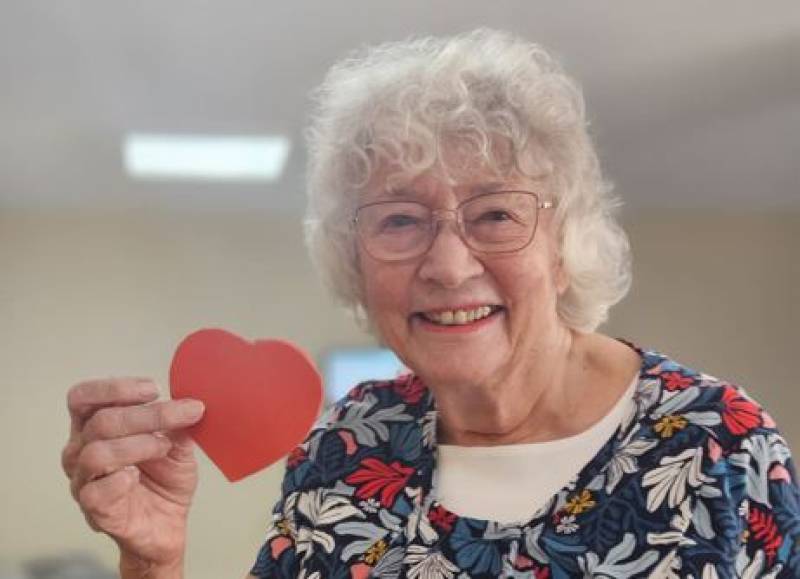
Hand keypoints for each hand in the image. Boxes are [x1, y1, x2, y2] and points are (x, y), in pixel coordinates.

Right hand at [62, 377, 204, 575]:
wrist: (167, 524)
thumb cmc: (165, 480)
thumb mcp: (178, 444)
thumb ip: (178, 424)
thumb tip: (190, 403)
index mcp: (94, 427)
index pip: (84, 398)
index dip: (115, 389)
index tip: (153, 390)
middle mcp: (81, 451)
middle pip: (100, 422)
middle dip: (146, 415)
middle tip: (180, 414)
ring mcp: (84, 481)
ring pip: (96, 453)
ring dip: (138, 445)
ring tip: (164, 447)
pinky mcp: (94, 511)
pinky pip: (95, 492)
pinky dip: (119, 480)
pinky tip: (137, 477)